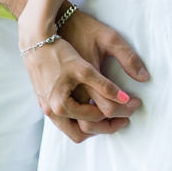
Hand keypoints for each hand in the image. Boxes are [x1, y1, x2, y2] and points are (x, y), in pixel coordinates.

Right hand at [19, 6, 148, 143]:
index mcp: (63, 103)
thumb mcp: (86, 65)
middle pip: (83, 132)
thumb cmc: (61, 48)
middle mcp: (53, 109)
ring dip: (93, 125)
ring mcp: (47, 106)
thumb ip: (107, 85)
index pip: (99, 117)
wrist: (36, 38)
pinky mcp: (45, 100)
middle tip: (126, 117)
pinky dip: (81, 118)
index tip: (135, 104)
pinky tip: (93, 106)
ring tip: (112, 114)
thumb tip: (127, 99)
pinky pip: (65, 119)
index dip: (122, 111)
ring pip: (72, 129)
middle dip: (107, 127)